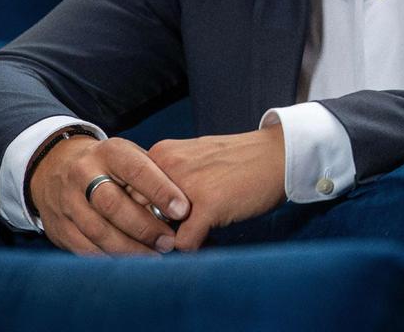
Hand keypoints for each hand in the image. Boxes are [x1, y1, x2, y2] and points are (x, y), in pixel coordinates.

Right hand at [28, 135, 190, 255]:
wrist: (57, 168)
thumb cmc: (111, 166)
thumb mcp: (130, 157)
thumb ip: (156, 175)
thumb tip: (194, 202)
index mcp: (108, 152)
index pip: (135, 169)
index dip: (160, 190)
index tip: (182, 210)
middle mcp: (83, 174)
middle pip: (112, 203)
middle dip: (144, 226)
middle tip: (169, 242)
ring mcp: (68, 201)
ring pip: (98, 230)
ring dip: (129, 248)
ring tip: (155, 257)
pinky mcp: (59, 227)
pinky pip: (85, 248)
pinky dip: (110, 258)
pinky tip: (130, 264)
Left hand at [147, 124, 287, 250]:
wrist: (278, 154)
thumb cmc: (237, 161)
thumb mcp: (192, 160)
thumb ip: (166, 182)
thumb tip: (144, 219)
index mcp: (160, 154)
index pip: (126, 194)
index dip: (136, 216)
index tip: (152, 229)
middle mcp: (167, 166)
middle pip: (135, 215)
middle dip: (148, 234)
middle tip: (167, 242)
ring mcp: (186, 186)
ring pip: (156, 232)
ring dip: (169, 244)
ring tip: (189, 242)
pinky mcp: (208, 205)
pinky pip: (184, 244)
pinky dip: (194, 250)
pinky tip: (209, 240)